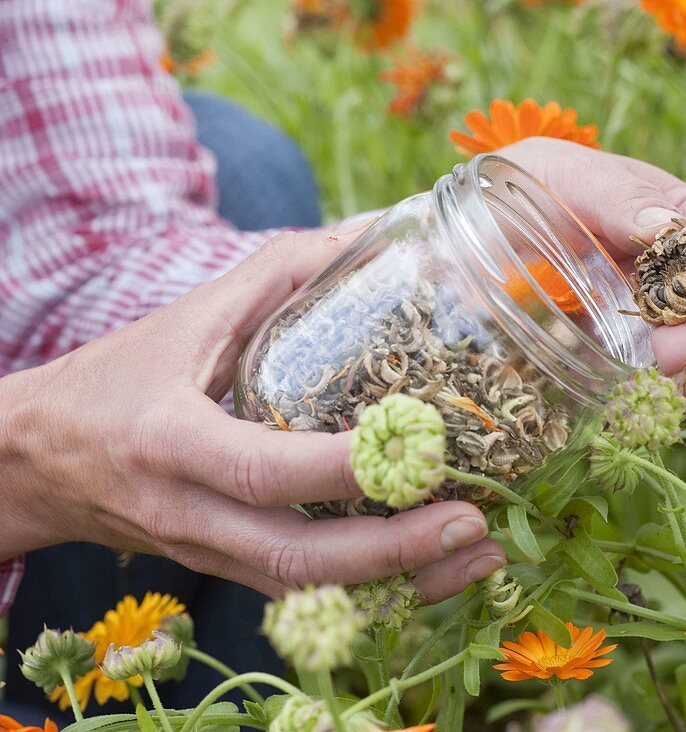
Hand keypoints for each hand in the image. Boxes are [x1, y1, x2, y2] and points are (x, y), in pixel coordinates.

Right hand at [0, 223, 505, 602]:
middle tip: (473, 525)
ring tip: (480, 559)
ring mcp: (209, 555)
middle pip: (297, 556)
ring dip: (401, 584)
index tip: (425, 449)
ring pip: (310, 592)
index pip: (264, 468)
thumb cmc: (121, 379)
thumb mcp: (191, 317)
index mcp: (173, 441)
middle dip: (394, 551)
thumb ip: (282, 275)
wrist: (41, 462)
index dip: (345, 468)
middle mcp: (191, 514)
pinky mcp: (228, 573)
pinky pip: (308, 598)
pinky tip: (436, 574)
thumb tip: (377, 232)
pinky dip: (376, 594)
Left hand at [500, 138, 685, 417]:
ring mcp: (642, 312)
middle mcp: (666, 267)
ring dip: (683, 364)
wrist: (472, 226)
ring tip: (658, 376)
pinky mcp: (613, 351)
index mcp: (669, 213)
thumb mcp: (566, 173)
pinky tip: (647, 403)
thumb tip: (665, 228)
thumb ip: (617, 195)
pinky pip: (656, 382)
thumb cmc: (524, 182)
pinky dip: (663, 397)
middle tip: (673, 349)